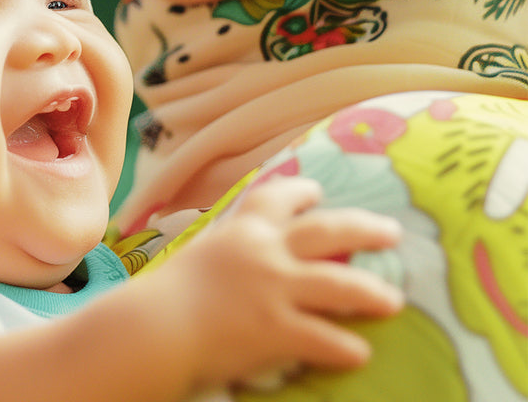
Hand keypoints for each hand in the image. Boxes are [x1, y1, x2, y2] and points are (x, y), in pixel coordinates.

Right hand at [153, 175, 403, 391]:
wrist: (152, 328)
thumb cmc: (166, 297)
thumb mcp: (199, 257)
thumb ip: (228, 255)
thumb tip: (241, 263)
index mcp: (241, 230)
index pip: (277, 198)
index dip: (301, 192)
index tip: (318, 192)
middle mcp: (264, 251)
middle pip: (328, 231)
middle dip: (364, 228)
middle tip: (392, 232)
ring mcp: (274, 289)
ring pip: (341, 284)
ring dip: (372, 292)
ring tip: (393, 301)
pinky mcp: (278, 329)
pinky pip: (327, 339)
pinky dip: (347, 348)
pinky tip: (361, 355)